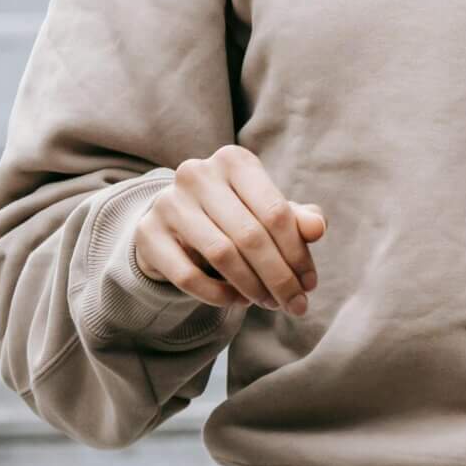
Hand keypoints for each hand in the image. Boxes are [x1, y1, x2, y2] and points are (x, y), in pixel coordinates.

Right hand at [131, 145, 326, 314]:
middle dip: (278, 277)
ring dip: (252, 286)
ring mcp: (168, 203)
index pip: (276, 213)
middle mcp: (198, 174)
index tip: (310, 285)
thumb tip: (318, 228)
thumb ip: (297, 218)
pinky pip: (188, 275)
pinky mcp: (148, 234)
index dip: (297, 253)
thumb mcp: (267, 210)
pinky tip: (237, 300)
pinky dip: (218, 294)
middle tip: (294, 305)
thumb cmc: (236, 213)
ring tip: (269, 303)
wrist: (175, 221)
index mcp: (235, 160)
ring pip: (221, 255)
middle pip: (250, 236)